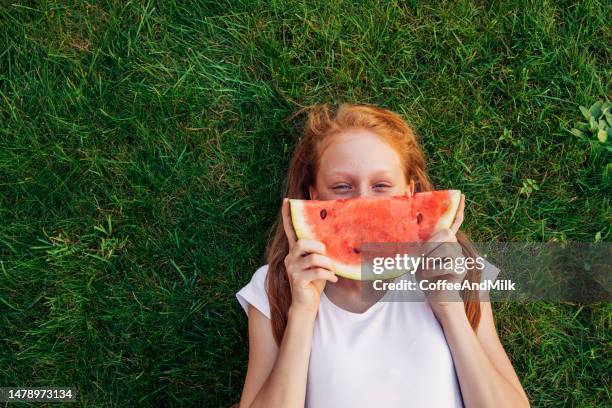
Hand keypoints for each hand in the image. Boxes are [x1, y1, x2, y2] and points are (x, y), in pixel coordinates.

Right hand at [281, 198, 337, 313]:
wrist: (306, 305)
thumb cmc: (314, 282)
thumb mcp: (319, 263)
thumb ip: (321, 252)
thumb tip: (334, 239)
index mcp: (295, 251)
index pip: (290, 230)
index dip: (288, 215)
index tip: (287, 200)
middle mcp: (290, 257)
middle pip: (303, 242)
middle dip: (319, 247)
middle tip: (326, 256)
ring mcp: (292, 269)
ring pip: (314, 258)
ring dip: (328, 264)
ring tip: (332, 270)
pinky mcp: (297, 280)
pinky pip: (317, 272)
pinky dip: (329, 275)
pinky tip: (333, 279)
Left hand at [415, 194, 466, 318]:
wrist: (437, 297)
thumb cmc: (427, 276)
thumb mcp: (419, 258)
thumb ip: (419, 245)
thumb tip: (403, 232)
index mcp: (445, 241)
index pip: (453, 222)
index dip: (458, 209)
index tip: (462, 196)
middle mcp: (456, 246)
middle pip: (444, 234)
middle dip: (428, 246)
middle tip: (419, 257)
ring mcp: (461, 257)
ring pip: (443, 249)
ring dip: (428, 261)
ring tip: (424, 270)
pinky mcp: (461, 269)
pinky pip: (444, 265)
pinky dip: (431, 272)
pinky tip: (428, 278)